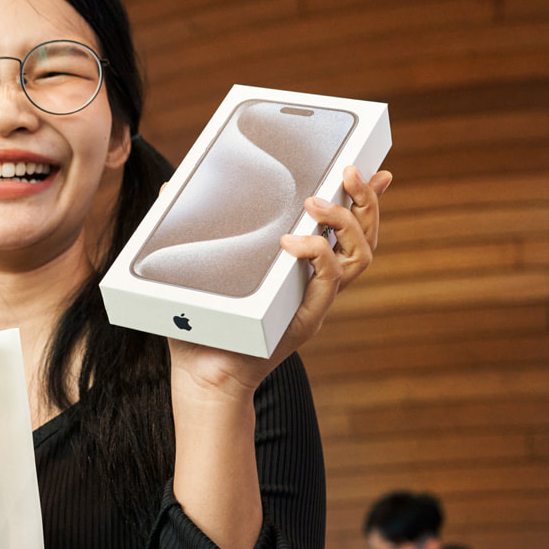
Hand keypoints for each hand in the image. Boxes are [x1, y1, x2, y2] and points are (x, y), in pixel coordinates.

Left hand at [168, 164, 391, 400]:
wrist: (202, 377)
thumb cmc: (201, 325)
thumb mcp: (200, 268)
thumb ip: (194, 229)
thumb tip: (169, 187)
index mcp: (303, 271)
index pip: (349, 231)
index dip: (368, 201)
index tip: (379, 170)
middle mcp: (317, 286)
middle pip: (365, 239)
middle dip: (365, 200)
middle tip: (348, 171)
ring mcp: (315, 303)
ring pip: (358, 258)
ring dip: (343, 222)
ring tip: (316, 203)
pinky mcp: (305, 321)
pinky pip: (326, 282)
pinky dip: (316, 255)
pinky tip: (292, 242)